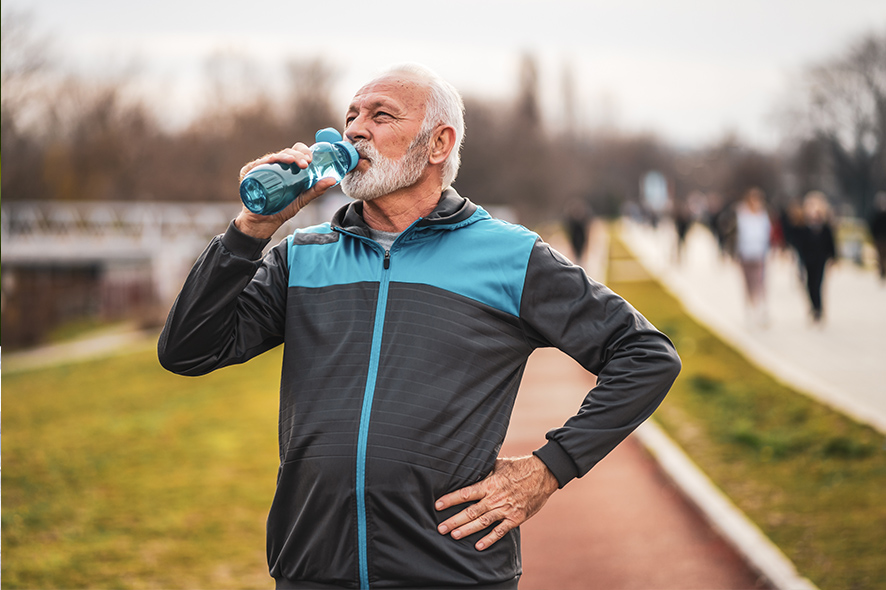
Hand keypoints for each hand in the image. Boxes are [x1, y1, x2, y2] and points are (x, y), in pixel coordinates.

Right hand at [234, 143, 337, 238]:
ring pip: (275, 156)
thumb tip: (332, 180)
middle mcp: (275, 165)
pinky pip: (259, 163)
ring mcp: (262, 168)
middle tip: (306, 163)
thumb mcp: (302, 199)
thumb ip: (316, 190)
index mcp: (287, 168)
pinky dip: (268, 160)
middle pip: (287, 152)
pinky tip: (275, 160)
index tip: (311, 159)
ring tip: (297, 162)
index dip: (304, 152)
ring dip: (287, 155)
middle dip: (298, 154)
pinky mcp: (250, 172)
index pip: (296, 152)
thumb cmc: (282, 209)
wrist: (264, 223)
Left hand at [435, 455, 557, 550]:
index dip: (450, 499)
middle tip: (440, 528)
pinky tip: (478, 546)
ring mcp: (506, 509)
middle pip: (471, 511)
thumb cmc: (519, 467)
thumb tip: (468, 467)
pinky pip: (501, 531)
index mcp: (490, 484)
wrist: (543, 474)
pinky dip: (489, 539)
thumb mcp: (499, 464)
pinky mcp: (516, 518)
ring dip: (467, 530)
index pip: (466, 493)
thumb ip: (484, 469)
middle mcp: (495, 498)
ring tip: (453, 535)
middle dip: (454, 520)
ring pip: (483, 522)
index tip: (438, 505)